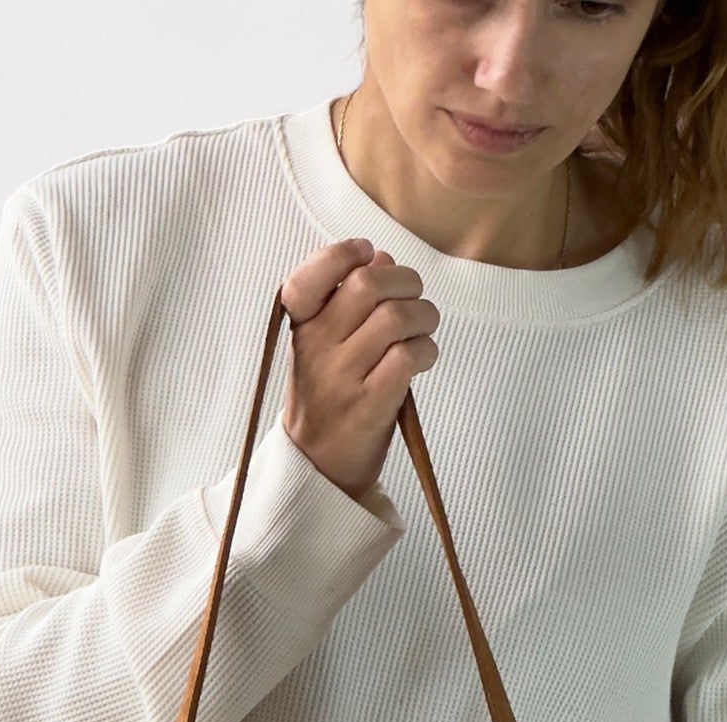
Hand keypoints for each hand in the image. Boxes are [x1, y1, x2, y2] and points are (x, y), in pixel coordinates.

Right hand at [277, 238, 440, 502]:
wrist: (318, 462)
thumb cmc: (329, 394)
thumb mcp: (322, 343)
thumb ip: (346, 299)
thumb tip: (383, 259)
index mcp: (300, 327)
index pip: (308, 276)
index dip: (343, 254)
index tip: (368, 256)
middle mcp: (316, 349)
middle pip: (367, 285)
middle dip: (404, 281)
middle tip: (413, 297)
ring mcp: (342, 379)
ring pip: (395, 318)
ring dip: (423, 316)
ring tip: (422, 328)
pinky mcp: (369, 406)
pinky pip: (408, 357)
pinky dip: (425, 350)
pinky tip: (422, 357)